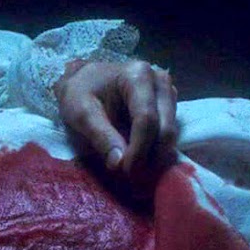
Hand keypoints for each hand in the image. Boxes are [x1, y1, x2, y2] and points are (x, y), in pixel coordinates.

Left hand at [54, 59, 179, 180]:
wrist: (84, 81)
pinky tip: (139, 158)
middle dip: (149, 155)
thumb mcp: (80, 112)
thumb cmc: (79, 93)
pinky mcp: (169, 106)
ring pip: (170, 133)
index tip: (126, 169)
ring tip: (132, 166)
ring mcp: (167, 93)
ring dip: (154, 155)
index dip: (139, 149)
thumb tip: (119, 163)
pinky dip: (156, 150)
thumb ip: (100, 135)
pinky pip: (169, 133)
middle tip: (129, 173)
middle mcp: (160, 81)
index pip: (146, 118)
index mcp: (138, 76)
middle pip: (165, 127)